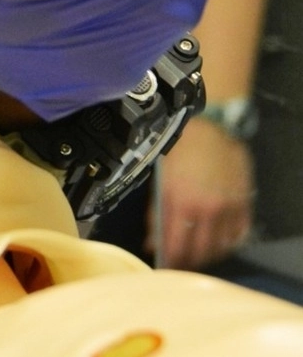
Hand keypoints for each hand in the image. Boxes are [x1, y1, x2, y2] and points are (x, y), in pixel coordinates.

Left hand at [148, 118, 254, 269]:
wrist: (212, 128)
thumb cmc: (180, 150)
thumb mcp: (159, 180)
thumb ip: (155, 213)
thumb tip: (151, 242)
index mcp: (180, 202)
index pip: (175, 245)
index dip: (169, 261)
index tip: (163, 268)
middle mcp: (206, 209)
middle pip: (199, 251)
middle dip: (187, 262)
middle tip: (180, 264)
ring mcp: (228, 208)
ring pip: (220, 247)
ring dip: (207, 255)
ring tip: (196, 255)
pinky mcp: (243, 204)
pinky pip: (238, 235)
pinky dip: (228, 243)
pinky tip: (217, 242)